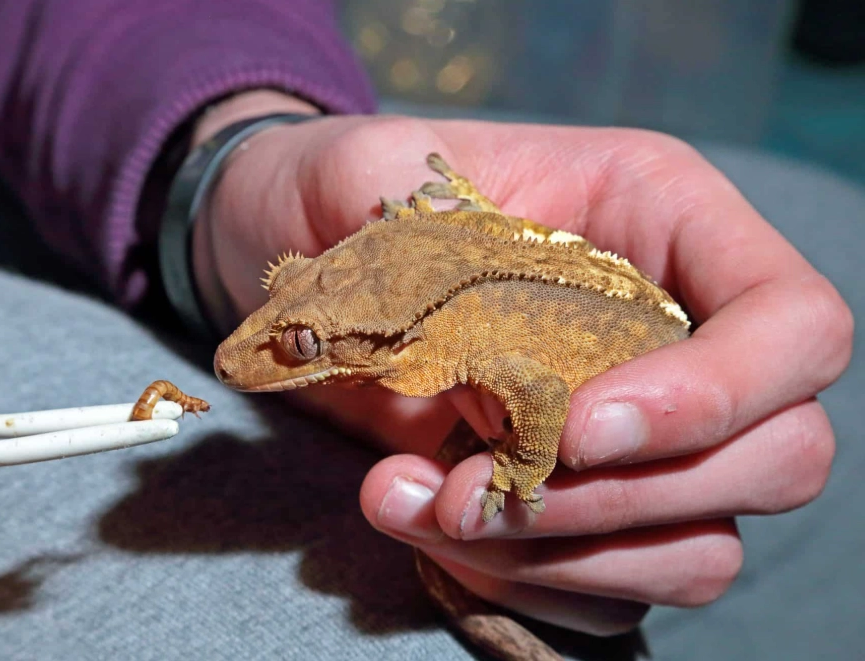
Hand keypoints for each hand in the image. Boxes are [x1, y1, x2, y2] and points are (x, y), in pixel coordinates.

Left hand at [192, 92, 852, 635]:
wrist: (301, 254)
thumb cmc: (346, 192)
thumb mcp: (370, 174)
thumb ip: (425, 237)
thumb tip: (479, 373)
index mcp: (664, 222)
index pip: (792, 324)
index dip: (714, 395)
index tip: (572, 430)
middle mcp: (676, 334)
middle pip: (775, 458)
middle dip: (616, 500)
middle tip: (468, 488)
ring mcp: (639, 434)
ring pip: (693, 548)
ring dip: (552, 557)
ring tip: (412, 503)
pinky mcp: (583, 503)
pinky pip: (609, 590)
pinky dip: (516, 583)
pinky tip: (416, 526)